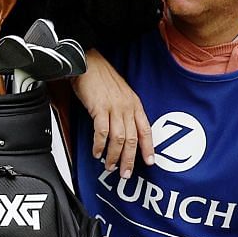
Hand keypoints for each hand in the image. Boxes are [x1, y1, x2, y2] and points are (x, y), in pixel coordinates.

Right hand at [71, 49, 153, 178]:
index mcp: (134, 104)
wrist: (87, 63)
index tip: (149, 162)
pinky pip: (102, 132)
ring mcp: (114, 107)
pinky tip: (97, 152)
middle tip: (125, 173)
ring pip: (119, 138)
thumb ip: (124, 110)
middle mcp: (127, 107)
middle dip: (129, 159)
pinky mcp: (99, 107)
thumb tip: (123, 130)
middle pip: (132, 139)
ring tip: (109, 166)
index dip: (148, 148)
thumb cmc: (101, 77)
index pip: (146, 130)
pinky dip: (100, 145)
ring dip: (114, 156)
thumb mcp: (120, 93)